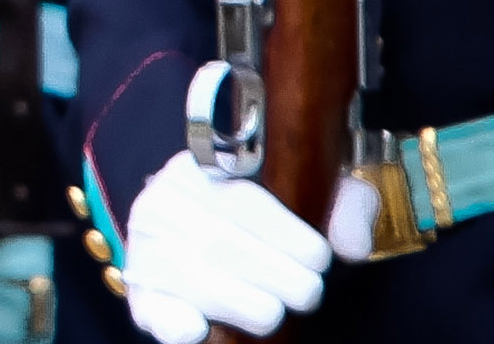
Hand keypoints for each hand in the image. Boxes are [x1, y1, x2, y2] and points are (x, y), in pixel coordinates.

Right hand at [117, 153, 334, 343]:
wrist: (217, 232)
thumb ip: (343, 207)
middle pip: (219, 242)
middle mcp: (163, 200)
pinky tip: (199, 329)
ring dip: (243, 304)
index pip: (241, 197)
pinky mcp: (142, 294)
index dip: (285, 233)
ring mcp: (147, 247)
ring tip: (275, 312)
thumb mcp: (312, 192)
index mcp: (201, 166)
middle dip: (275, 275)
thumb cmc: (270, 216)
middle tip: (308, 293)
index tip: (321, 259)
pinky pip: (154, 309)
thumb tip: (352, 246)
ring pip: (194, 279)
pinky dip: (175, 322)